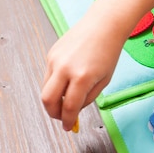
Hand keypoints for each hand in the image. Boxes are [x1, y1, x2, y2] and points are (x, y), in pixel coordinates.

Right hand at [41, 13, 122, 130]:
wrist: (103, 25)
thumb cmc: (108, 52)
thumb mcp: (104, 80)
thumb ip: (88, 98)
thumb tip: (74, 111)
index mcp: (82, 77)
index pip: (69, 107)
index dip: (68, 121)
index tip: (68, 127)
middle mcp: (64, 68)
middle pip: (48, 100)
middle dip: (53, 113)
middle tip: (62, 117)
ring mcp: (55, 60)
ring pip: (45, 88)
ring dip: (54, 99)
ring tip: (67, 100)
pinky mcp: (51, 54)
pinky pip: (48, 76)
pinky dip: (55, 84)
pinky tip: (67, 82)